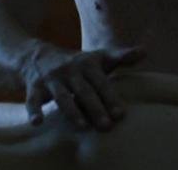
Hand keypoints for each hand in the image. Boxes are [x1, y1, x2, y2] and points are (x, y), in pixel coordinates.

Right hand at [23, 45, 143, 130]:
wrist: (36, 55)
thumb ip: (121, 57)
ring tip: (83, 126)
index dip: (111, 97)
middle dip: (95, 107)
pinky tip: (36, 123)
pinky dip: (33, 111)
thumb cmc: (76, 63)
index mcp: (87, 64)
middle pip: (84, 90)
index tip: (121, 114)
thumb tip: (145, 51)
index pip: (101, 82)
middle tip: (108, 125)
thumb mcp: (98, 58)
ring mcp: (51, 79)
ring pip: (61, 96)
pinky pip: (33, 100)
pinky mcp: (34, 87)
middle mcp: (69, 70)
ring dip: (72, 111)